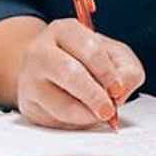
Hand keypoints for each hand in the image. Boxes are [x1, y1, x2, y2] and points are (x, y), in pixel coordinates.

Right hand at [14, 18, 145, 128]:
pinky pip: (54, 121)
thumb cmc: (86, 60)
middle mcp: (41, 51)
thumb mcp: (114, 55)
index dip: (107, 72)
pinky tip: (81, 115)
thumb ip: (127, 70)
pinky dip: (73, 124)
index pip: (89, 49)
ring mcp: (29, 79)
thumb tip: (119, 94)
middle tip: (108, 110)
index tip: (118, 89)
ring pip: (59, 103)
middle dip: (94, 96)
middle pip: (69, 73)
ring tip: (97, 114)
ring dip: (85, 114)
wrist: (50, 70)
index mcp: (64, 31)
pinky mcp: (28, 105)